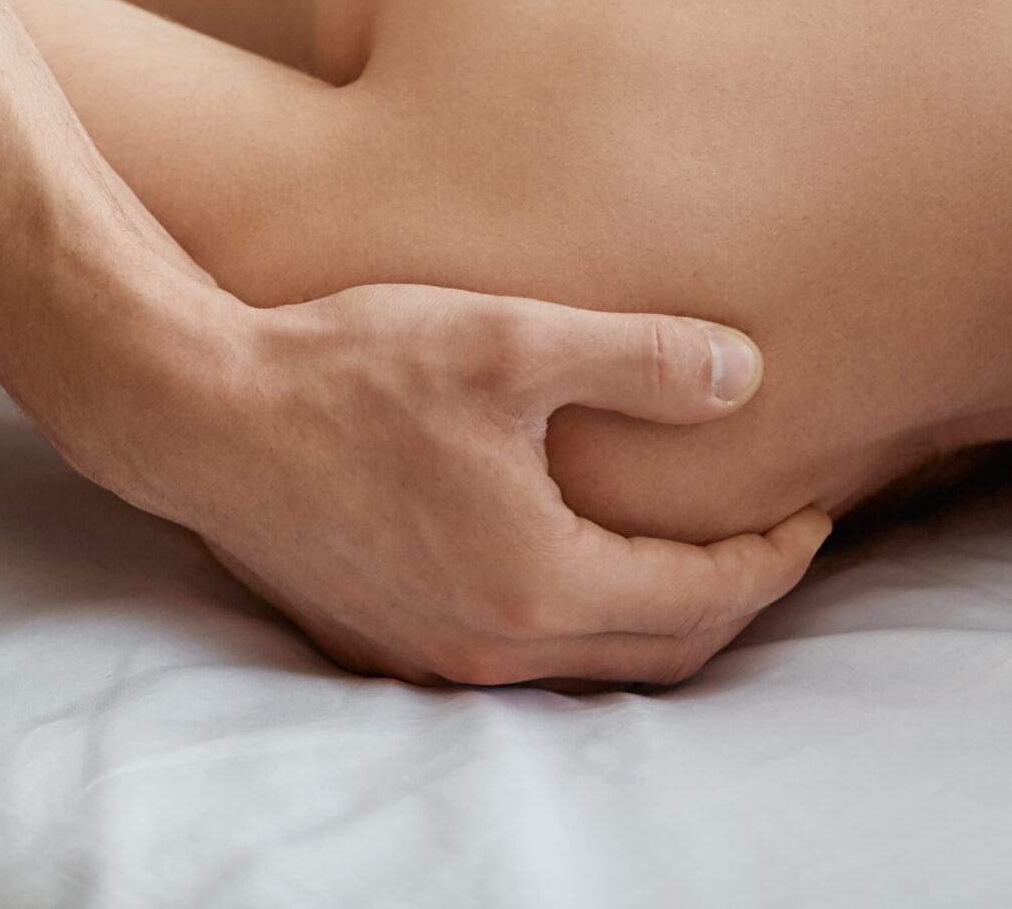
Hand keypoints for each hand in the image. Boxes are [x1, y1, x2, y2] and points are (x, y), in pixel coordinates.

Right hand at [105, 282, 831, 686]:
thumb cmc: (349, 366)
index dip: (775, 557)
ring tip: (683, 555)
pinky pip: (512, 662)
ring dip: (651, 621)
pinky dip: (572, 627)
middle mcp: (488, 646)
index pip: (704, 599)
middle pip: (657, 657)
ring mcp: (426, 657)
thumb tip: (749, 373)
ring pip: (585, 671)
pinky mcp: (377, 643)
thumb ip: (644, 359)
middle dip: (729, 601)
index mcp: (539, 582)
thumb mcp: (511, 340)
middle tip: (769, 538)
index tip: (814, 509)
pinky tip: (567, 563)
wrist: (197, 410)